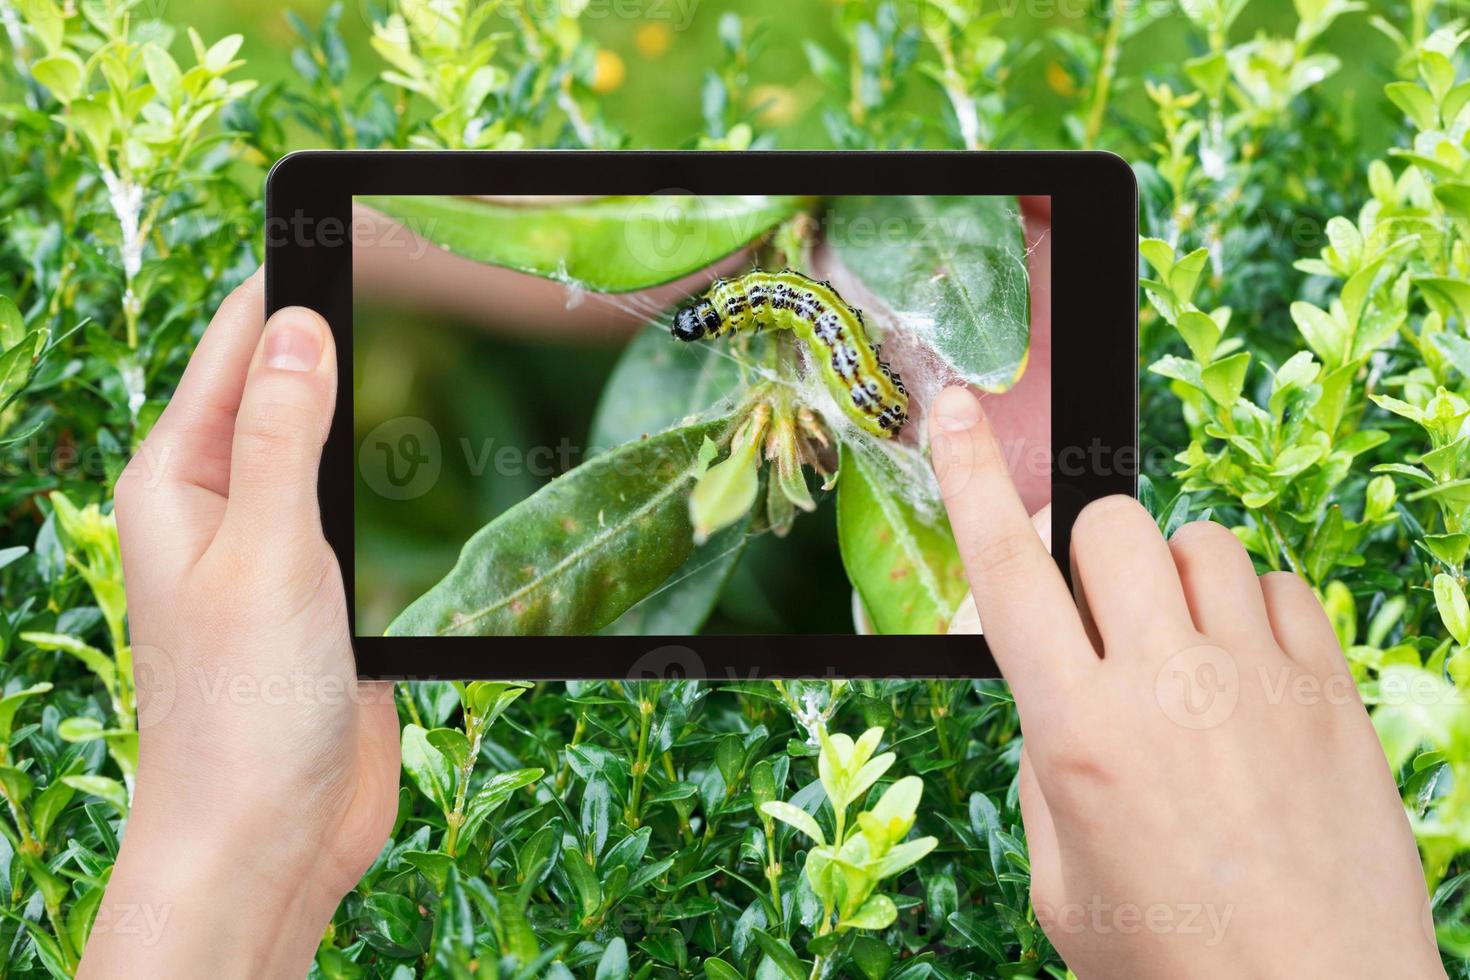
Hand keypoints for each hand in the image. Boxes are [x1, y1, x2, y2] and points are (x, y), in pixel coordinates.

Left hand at [80, 272, 398, 977]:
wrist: (270, 836)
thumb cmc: (242, 707)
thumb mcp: (264, 554)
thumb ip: (280, 438)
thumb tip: (295, 325)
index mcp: (180, 481)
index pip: (234, 345)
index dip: (290, 281)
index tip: (356, 226)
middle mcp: (223, 503)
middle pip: (285, 385)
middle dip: (347, 333)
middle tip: (432, 281)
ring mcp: (276, 547)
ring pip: (331, 447)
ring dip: (377, 408)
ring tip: (448, 350)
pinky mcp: (326, 591)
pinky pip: (362, 509)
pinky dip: (398, 478)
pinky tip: (445, 462)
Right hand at [928, 385, 1441, 977]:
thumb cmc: (1175, 962)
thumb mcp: (1062, 883)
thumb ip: (1048, 767)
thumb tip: (1057, 692)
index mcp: (1078, 734)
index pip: (1004, 572)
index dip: (970, 478)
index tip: (954, 409)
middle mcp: (1166, 685)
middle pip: (1109, 527)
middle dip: (1090, 553)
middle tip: (1104, 618)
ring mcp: (1257, 678)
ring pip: (1199, 539)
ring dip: (1173, 575)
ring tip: (1184, 647)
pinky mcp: (1329, 688)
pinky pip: (1279, 583)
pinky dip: (1251, 606)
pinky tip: (1248, 669)